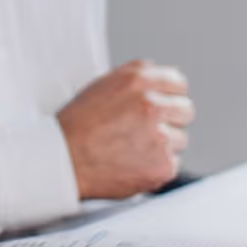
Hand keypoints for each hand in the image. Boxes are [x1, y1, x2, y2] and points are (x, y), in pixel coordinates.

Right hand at [55, 60, 192, 199]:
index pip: (178, 83)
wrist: (61, 159)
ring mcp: (159, 136)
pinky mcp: (162, 165)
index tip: (164, 104)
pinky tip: (131, 163)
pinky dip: (155, 167)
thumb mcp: (101, 86)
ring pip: (179, 139)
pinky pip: (172, 164)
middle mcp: (151, 104)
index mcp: (137, 80)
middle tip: (148, 130)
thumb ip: (134, 81)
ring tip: (131, 148)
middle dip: (171, 120)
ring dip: (162, 145)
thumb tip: (159, 83)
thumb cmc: (75, 126)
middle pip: (185, 110)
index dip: (169, 96)